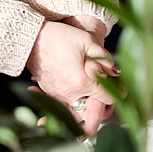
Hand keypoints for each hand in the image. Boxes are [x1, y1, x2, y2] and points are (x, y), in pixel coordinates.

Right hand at [27, 20, 112, 134]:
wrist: (31, 38)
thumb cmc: (58, 37)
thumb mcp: (87, 41)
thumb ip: (105, 59)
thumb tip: (116, 73)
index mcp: (82, 82)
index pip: (108, 98)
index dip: (118, 94)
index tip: (121, 89)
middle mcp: (69, 93)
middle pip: (92, 114)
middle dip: (102, 110)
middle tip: (107, 100)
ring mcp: (57, 95)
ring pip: (77, 114)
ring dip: (87, 110)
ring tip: (93, 99)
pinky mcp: (49, 93)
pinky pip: (64, 107)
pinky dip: (72, 105)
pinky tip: (77, 94)